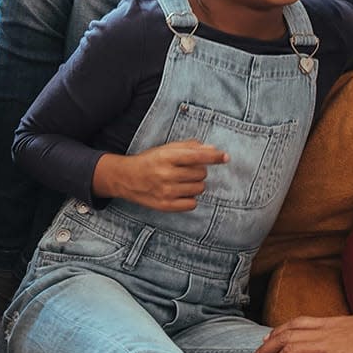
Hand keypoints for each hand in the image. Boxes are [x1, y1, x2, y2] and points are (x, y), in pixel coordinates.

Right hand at [92, 139, 227, 211]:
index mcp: (167, 156)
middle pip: (201, 174)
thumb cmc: (151, 161)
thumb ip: (189, 147)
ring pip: (199, 189)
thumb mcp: (166, 148)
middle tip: (186, 170)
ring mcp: (166, 191)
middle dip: (199, 171)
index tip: (225, 157)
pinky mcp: (165, 206)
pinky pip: (192, 204)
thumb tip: (213, 149)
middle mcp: (166, 174)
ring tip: (183, 181)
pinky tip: (180, 192)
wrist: (127, 178)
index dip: (213, 156)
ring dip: (196, 184)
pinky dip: (190, 198)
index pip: (196, 156)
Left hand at [248, 312, 352, 352]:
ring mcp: (328, 346)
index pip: (295, 323)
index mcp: (331, 321)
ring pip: (288, 352)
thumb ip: (347, 334)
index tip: (266, 339)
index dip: (277, 331)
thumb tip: (344, 344)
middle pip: (284, 336)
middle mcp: (325, 331)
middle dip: (265, 349)